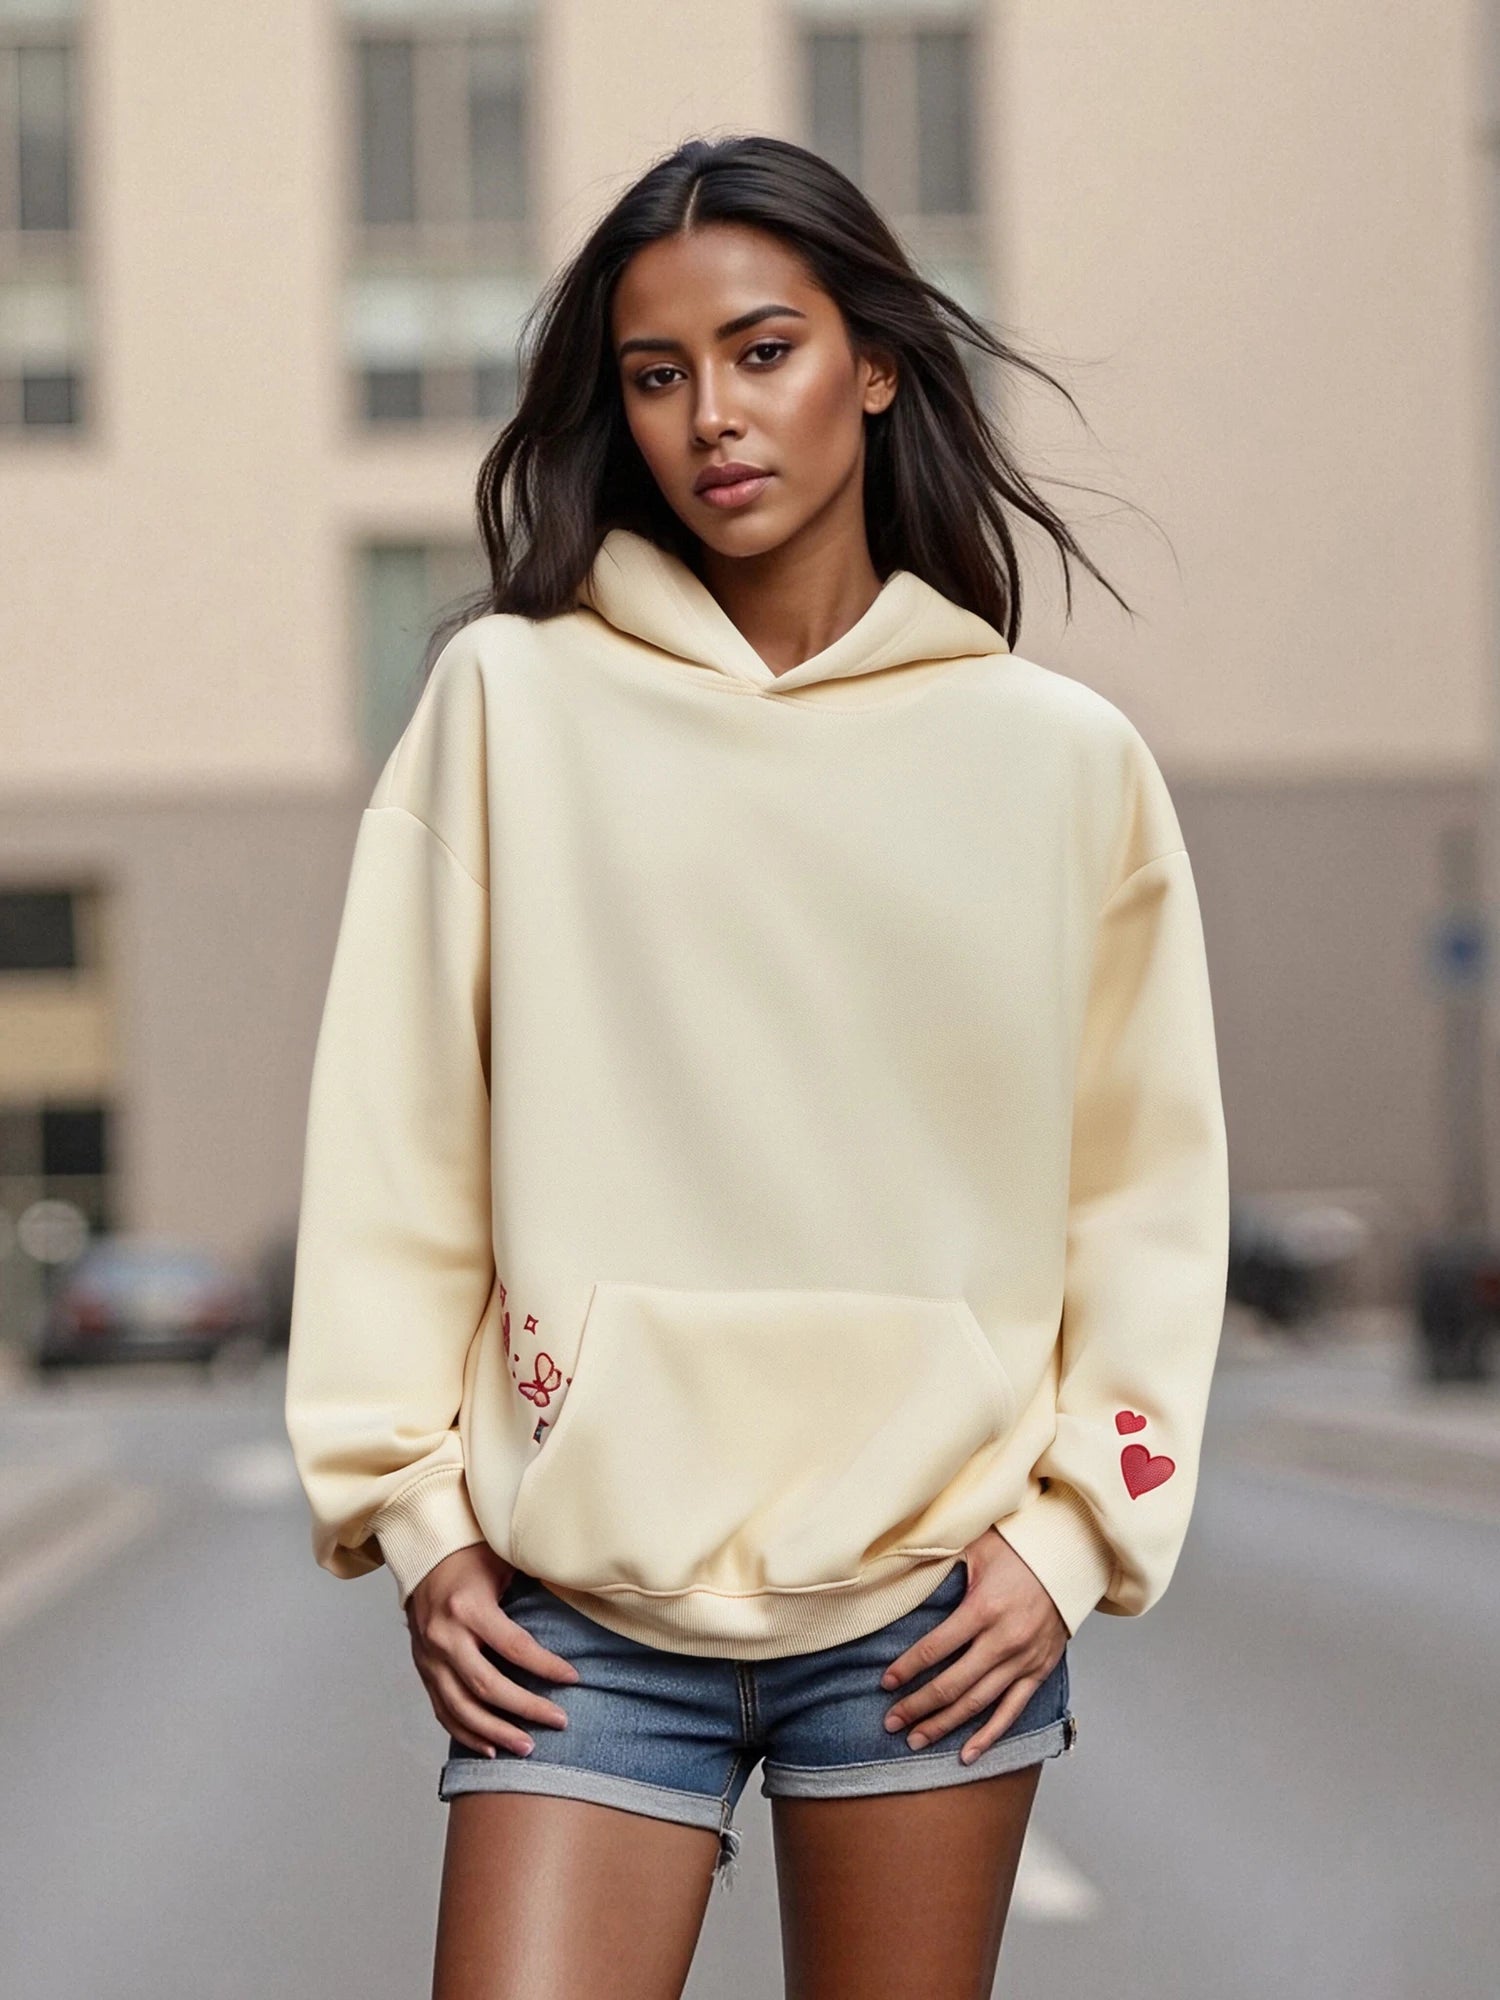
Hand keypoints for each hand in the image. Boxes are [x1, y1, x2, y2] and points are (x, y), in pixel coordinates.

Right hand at [404, 1543, 580, 1757]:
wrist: (422, 1553)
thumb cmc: (469, 1554)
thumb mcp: (502, 1560)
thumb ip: (533, 1581)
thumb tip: (578, 1594)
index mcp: (468, 1608)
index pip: (514, 1647)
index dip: (545, 1666)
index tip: (573, 1678)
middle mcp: (445, 1637)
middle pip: (487, 1687)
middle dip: (526, 1709)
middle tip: (559, 1722)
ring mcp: (430, 1657)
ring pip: (461, 1708)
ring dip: (496, 1732)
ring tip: (527, 1747)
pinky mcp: (423, 1669)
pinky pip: (443, 1710)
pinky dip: (466, 1733)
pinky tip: (489, 1748)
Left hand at [878, 1527, 1068, 1763]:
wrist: (1070, 1556)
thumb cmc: (1019, 1547)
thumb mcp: (975, 1549)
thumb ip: (941, 1567)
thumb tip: (901, 1575)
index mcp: (984, 1608)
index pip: (936, 1648)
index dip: (907, 1668)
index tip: (885, 1682)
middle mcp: (1004, 1640)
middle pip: (953, 1684)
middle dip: (917, 1706)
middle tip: (891, 1722)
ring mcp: (1024, 1660)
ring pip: (978, 1704)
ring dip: (944, 1725)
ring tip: (915, 1739)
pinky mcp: (1039, 1671)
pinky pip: (1011, 1711)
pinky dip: (989, 1736)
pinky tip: (966, 1754)